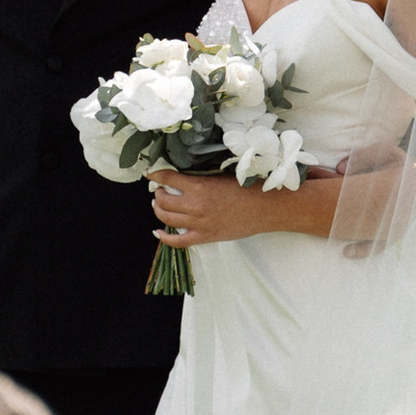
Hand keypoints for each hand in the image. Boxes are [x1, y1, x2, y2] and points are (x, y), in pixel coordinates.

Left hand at [150, 170, 272, 250]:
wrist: (265, 207)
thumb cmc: (247, 188)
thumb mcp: (221, 176)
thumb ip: (200, 178)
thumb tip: (182, 177)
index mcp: (200, 186)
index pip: (168, 178)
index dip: (155, 174)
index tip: (150, 173)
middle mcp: (196, 205)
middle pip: (163, 200)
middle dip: (157, 194)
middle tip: (158, 190)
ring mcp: (199, 223)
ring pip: (166, 218)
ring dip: (158, 210)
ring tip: (158, 205)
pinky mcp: (205, 236)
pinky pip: (178, 241)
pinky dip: (164, 238)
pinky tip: (158, 232)